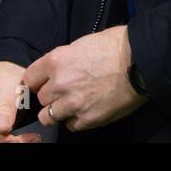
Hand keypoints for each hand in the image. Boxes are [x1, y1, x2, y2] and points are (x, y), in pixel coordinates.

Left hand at [23, 25, 146, 131]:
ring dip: (57, 111)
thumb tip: (58, 69)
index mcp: (56, 61)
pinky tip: (86, 110)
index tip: (40, 84)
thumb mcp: (82, 44)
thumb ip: (64, 60)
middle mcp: (60, 84)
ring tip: (71, 105)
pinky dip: (76, 120)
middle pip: (40, 98)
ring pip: (48, 117)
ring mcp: (73, 104)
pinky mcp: (87, 119)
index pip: (29, 78)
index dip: (35, 82)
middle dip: (50, 95)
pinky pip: (71, 126)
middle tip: (64, 91)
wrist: (140, 61)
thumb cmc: (116, 46)